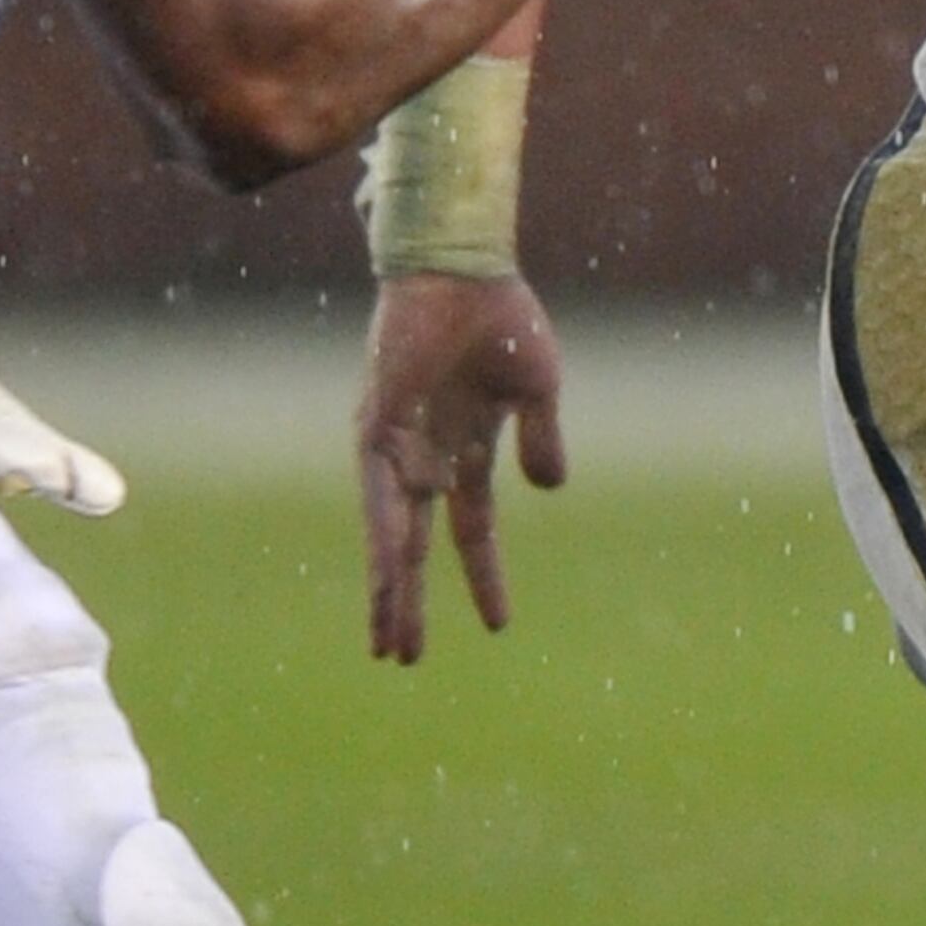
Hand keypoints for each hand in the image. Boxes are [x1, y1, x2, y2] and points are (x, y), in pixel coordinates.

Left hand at [358, 271, 568, 662]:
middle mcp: (425, 453)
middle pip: (415, 545)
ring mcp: (397, 442)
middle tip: (404, 659)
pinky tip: (387, 574)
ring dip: (390, 589)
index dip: (483, 576)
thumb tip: (548, 490)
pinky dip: (383, 535)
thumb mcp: (537, 388)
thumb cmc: (501, 314)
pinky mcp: (377, 423)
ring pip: (391, 534)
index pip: (473, 527)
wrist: (465, 266)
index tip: (497, 626)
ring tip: (390, 644)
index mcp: (466, 446)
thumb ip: (541, 438)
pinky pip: (380, 492)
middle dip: (411, 601)